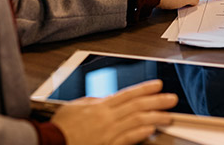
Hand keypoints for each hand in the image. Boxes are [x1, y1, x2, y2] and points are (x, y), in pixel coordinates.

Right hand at [51, 79, 177, 144]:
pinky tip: (152, 130)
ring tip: (168, 115)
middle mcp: (107, 117)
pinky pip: (128, 139)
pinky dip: (141, 134)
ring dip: (155, 117)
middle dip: (156, 101)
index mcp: (100, 106)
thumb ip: (91, 102)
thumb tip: (102, 100)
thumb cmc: (61, 127)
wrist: (52, 142)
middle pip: (137, 106)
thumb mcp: (74, 107)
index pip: (127, 94)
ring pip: (137, 121)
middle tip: (172, 98)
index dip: (144, 88)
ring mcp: (109, 132)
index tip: (158, 85)